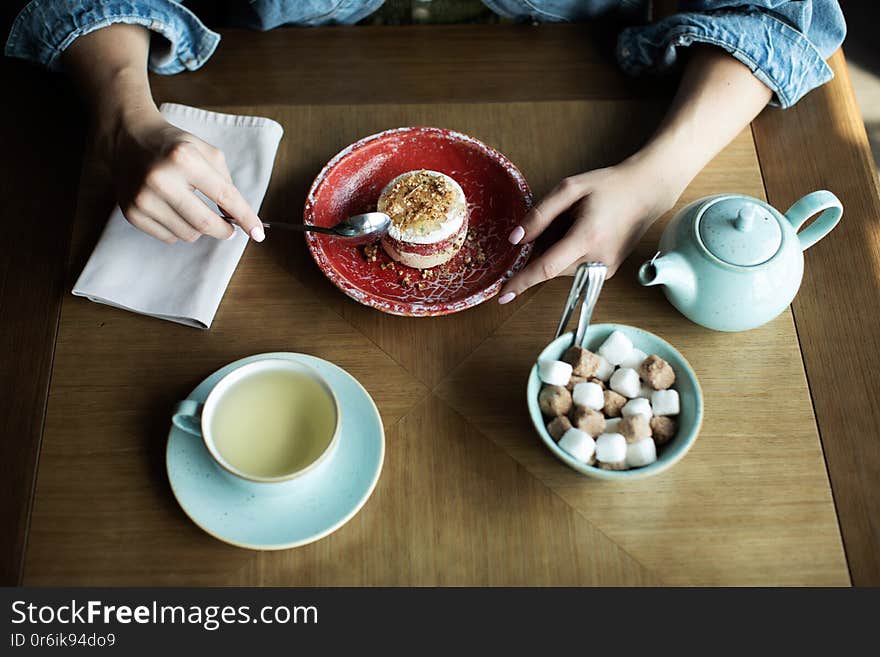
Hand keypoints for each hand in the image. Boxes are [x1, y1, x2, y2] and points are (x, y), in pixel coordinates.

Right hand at [106, 109, 262, 243]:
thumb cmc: (174, 145)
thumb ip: (227, 185)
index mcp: (184, 159)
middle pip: (205, 224)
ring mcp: (143, 198)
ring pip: (188, 234)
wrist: (128, 138)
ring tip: (193, 208)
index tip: (258, 233)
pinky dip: (178, 229)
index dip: (246, 218)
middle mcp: (160, 179)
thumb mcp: (207, 153)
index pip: (225, 197)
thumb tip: (238, 219)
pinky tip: (173, 210)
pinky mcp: (131, 212)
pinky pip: (168, 237)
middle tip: (229, 228)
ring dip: (199, 228)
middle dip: (224, 230)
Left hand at [498, 156, 681, 302]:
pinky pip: (577, 268)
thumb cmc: (608, 186)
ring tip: (579, 224)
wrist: (647, 192)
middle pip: (553, 266)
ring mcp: (606, 268)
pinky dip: (572, 254)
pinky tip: (586, 233)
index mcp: (587, 236)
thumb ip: (540, 215)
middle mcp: (598, 259)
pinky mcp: (610, 272)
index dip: (522, 281)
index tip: (503, 295)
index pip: (547, 267)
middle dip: (544, 250)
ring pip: (563, 269)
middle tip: (561, 221)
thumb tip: (515, 240)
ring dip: (559, 251)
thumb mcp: (570, 188)